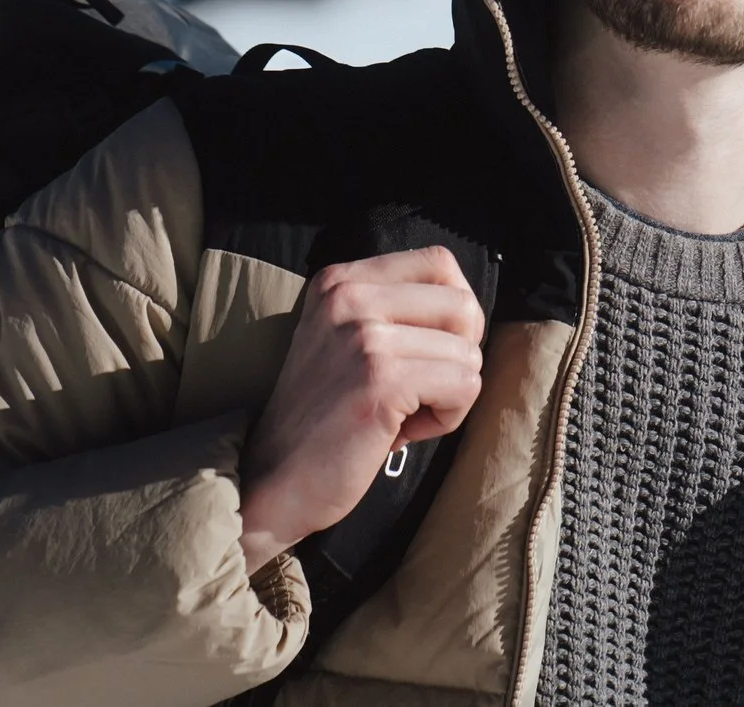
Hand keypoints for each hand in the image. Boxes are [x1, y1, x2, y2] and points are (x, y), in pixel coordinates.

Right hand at [236, 246, 485, 575]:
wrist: (271, 481)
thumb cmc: (325, 419)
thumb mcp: (347, 341)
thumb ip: (395, 312)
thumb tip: (472, 311)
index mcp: (340, 280)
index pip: (439, 263)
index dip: (453, 314)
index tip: (424, 354)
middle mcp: (348, 295)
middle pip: (462, 305)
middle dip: (458, 355)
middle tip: (417, 392)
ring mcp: (363, 335)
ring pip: (468, 351)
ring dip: (449, 393)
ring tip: (401, 415)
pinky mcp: (382, 379)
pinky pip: (464, 385)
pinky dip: (447, 418)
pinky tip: (402, 431)